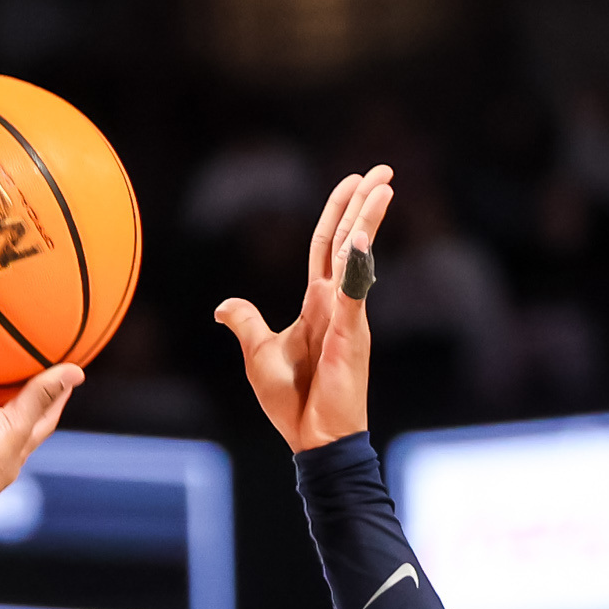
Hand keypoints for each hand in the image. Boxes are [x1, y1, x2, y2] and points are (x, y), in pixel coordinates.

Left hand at [216, 165, 394, 451]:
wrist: (314, 440)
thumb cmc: (292, 402)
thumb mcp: (259, 356)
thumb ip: (247, 323)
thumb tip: (224, 305)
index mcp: (316, 305)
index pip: (327, 247)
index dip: (337, 213)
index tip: (353, 183)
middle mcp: (336, 303)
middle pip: (347, 241)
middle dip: (363, 203)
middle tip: (384, 168)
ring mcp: (347, 316)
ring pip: (355, 258)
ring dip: (367, 220)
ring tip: (383, 185)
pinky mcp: (350, 334)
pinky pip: (353, 293)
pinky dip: (356, 265)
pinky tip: (360, 239)